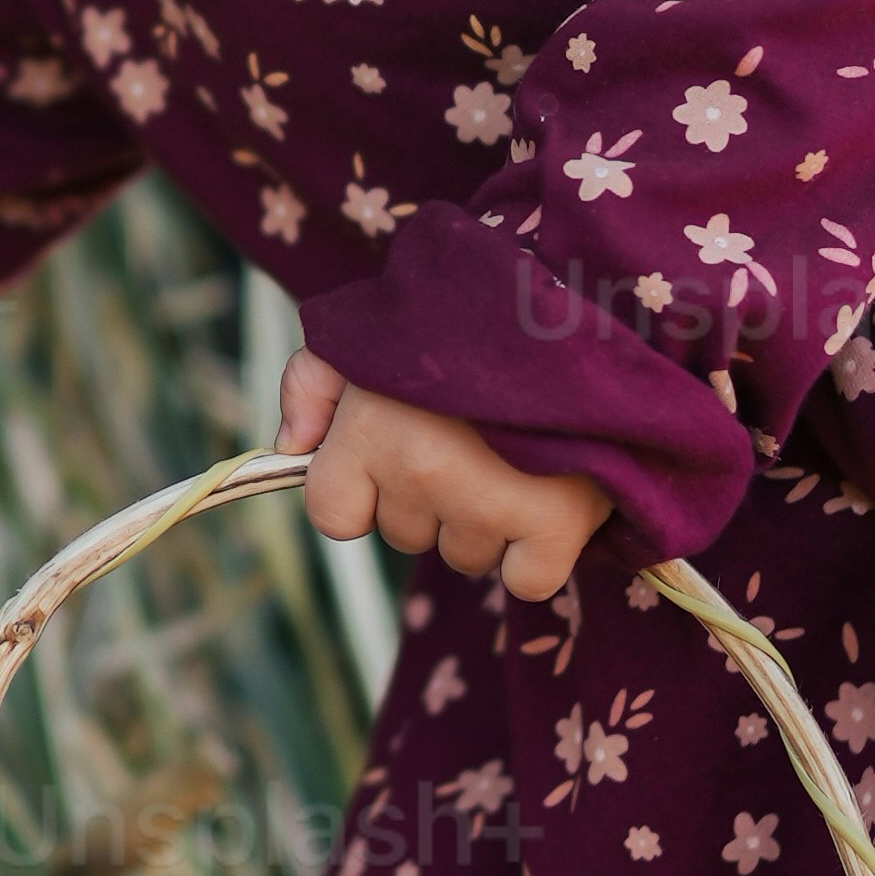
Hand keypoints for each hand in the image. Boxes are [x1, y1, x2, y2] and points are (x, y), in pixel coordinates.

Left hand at [276, 348, 608, 603]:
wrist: (582, 294)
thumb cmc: (464, 315)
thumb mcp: (367, 326)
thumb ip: (312, 380)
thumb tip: (292, 445)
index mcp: (370, 429)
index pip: (333, 514)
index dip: (361, 490)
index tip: (393, 456)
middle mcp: (421, 474)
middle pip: (405, 535)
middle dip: (430, 499)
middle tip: (470, 439)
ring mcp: (488, 504)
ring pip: (465, 556)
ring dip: (486, 522)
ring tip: (515, 455)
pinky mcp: (555, 524)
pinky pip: (527, 580)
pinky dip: (538, 553)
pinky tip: (548, 498)